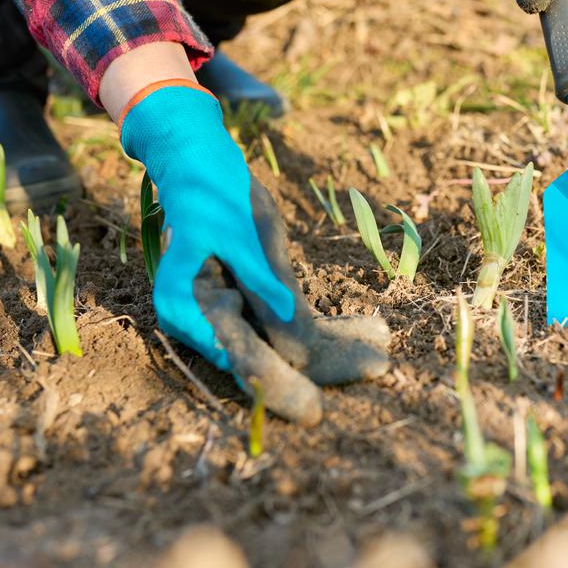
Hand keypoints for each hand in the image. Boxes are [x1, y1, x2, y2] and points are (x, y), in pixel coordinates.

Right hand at [120, 82, 389, 424]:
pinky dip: (330, 327)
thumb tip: (293, 341)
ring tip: (381, 348)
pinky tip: (370, 330)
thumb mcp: (238, 233)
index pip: (239, 358)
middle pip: (267, 360)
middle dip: (323, 368)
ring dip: (335, 349)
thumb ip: (264, 286)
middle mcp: (205, 322)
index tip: (315, 409)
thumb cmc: (210, 190)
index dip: (280, 386)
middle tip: (375, 370)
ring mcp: (232, 313)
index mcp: (186, 309)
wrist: (196, 158)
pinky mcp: (256, 301)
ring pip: (288, 345)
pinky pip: (295, 322)